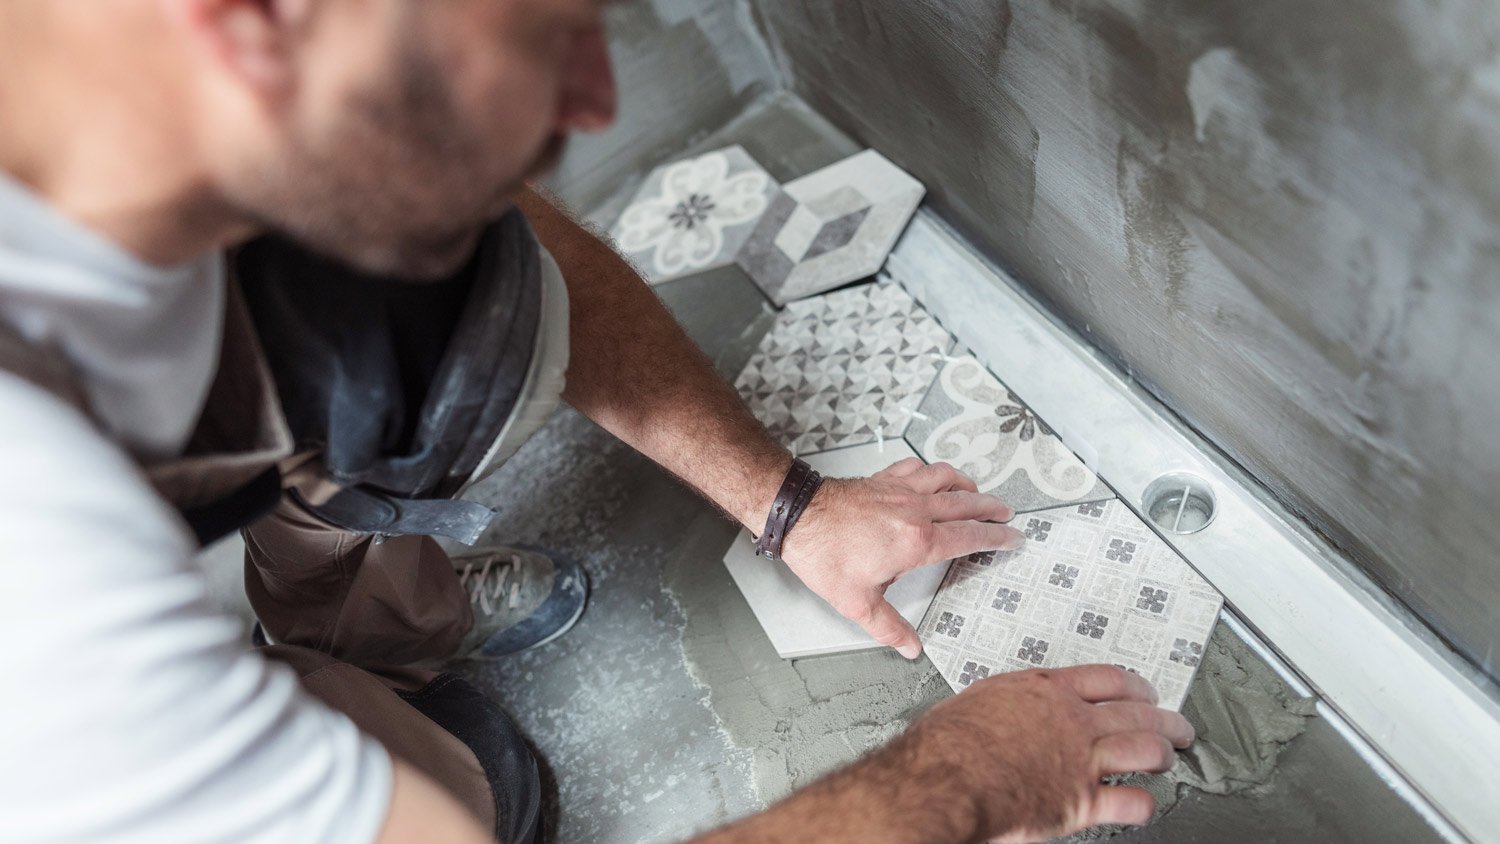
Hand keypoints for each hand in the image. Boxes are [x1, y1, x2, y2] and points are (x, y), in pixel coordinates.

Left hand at [780, 458, 1021, 657]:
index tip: (1013, 538)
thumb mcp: (858, 602)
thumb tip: (910, 647)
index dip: (996, 538)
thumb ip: (889, 626)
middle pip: (966, 504)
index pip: (969, 538)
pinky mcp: (882, 479)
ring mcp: (899, 490)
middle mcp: (915, 511)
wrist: (797, 516)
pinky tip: (934, 476)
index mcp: (917, 542)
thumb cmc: (824, 555)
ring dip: (968, 485)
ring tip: (978, 493)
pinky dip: (933, 471)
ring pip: (946, 479)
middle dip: (991, 509)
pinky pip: (917, 468)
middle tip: (1007, 513)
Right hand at [905, 665, 1194, 841]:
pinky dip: (1144, 804)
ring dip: (1164, 753)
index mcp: (1047, 690)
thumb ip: (1009, 702)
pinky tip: (1144, 804)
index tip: (1142, 690)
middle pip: (1138, 711)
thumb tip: (1003, 709)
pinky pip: (1132, 802)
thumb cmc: (950, 742)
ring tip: (1168, 757)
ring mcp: (1083, 760)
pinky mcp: (1082, 801)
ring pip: (1147, 749)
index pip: (1108, 679)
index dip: (1135, 685)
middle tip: (1176, 724)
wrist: (946, 778)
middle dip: (1165, 718)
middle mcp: (1073, 720)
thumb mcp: (981, 699)